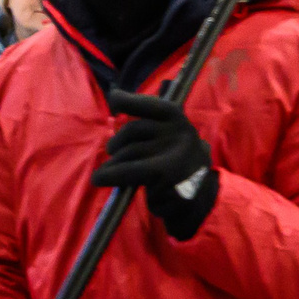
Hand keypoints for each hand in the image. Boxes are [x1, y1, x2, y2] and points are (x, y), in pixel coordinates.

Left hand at [89, 89, 216, 239]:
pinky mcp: (164, 174)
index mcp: (178, 119)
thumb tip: (115, 100)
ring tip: (112, 171)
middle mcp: (179, 131)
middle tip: (113, 152)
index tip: (114, 101)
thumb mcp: (170, 137)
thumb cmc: (177, 163)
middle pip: (133, 130)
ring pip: (128, 152)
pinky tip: (99, 178)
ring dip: (114, 163)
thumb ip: (149, 123)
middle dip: (117, 143)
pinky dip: (109, 174)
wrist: (200, 197)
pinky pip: (127, 171)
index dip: (128, 101)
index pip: (149, 104)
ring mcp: (173, 153)